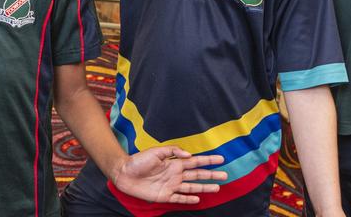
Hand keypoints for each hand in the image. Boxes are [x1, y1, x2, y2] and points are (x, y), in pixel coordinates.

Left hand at [111, 146, 227, 203]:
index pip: (196, 161)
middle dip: (211, 175)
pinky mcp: (164, 196)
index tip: (221, 159)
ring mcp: (171, 185)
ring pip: (192, 187)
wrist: (124, 173)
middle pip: (197, 175)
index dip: (208, 160)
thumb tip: (189, 155)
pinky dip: (188, 199)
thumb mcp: (156, 151)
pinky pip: (179, 198)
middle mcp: (175, 174)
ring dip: (204, 187)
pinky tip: (198, 199)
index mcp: (174, 162)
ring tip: (217, 188)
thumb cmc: (139, 161)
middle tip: (225, 175)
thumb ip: (173, 151)